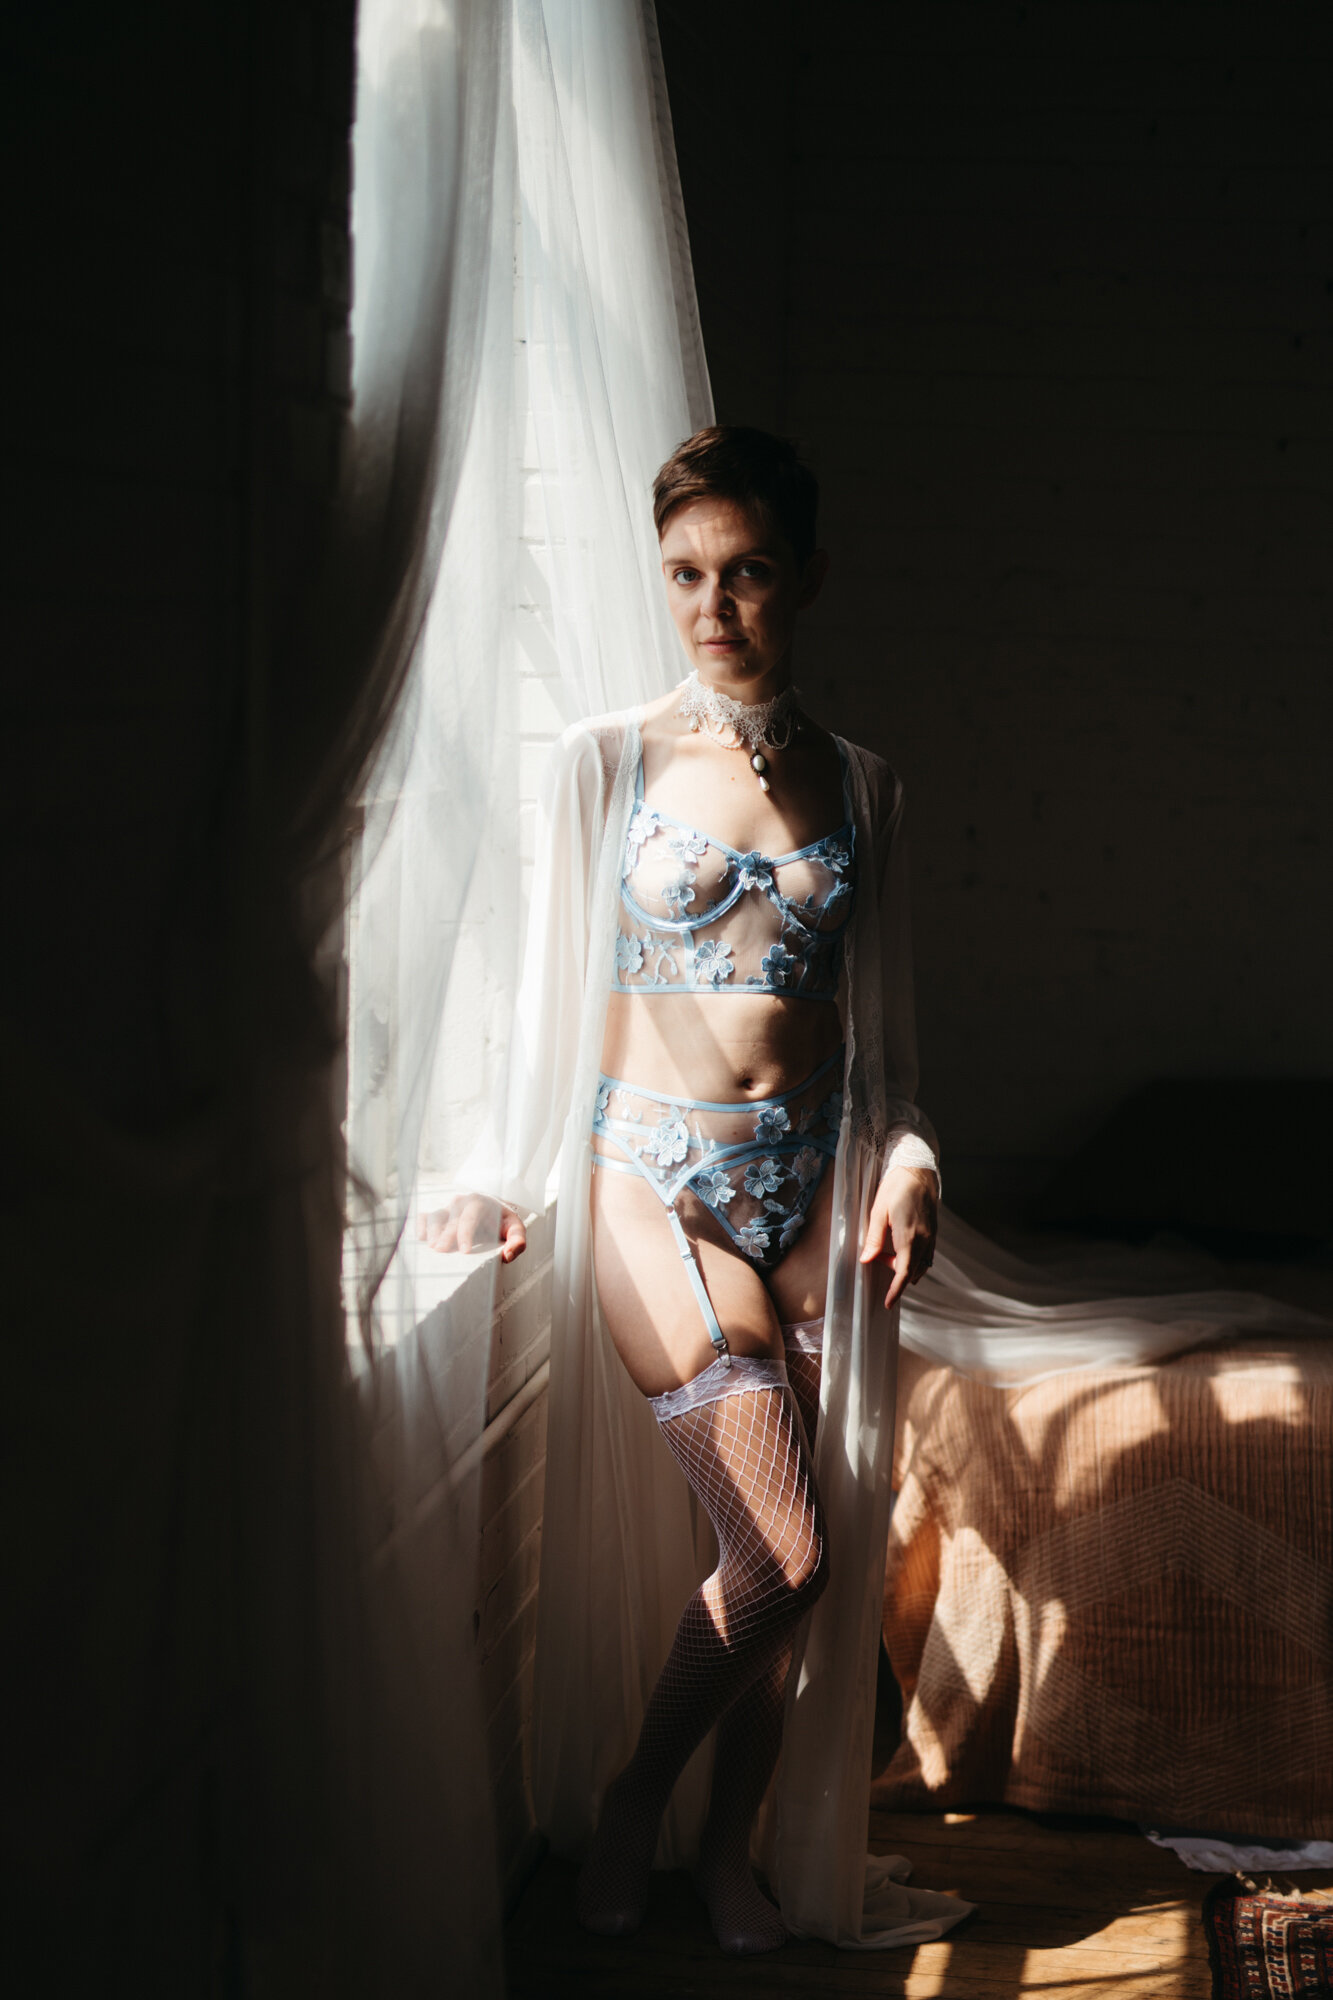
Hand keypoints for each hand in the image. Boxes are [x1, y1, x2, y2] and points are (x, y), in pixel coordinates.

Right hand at [416, 1193, 527, 1262]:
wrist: (490, 1209)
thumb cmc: (501, 1221)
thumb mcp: (514, 1228)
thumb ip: (517, 1240)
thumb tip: (507, 1255)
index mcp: (479, 1203)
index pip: (470, 1217)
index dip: (466, 1233)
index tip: (464, 1250)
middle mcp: (460, 1203)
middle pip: (449, 1218)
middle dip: (445, 1235)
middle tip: (441, 1251)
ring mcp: (446, 1208)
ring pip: (435, 1217)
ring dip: (432, 1231)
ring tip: (431, 1247)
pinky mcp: (437, 1214)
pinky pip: (424, 1217)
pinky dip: (420, 1226)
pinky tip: (420, 1238)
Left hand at [859, 1166, 936, 1308]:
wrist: (917, 1169)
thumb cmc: (895, 1187)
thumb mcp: (878, 1212)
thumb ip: (874, 1239)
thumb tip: (866, 1260)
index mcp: (909, 1237)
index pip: (903, 1272)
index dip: (896, 1290)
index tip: (888, 1304)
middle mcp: (924, 1240)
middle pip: (912, 1270)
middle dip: (895, 1273)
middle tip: (878, 1256)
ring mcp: (932, 1236)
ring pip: (922, 1264)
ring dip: (906, 1266)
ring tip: (888, 1251)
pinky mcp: (934, 1231)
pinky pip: (927, 1254)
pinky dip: (915, 1259)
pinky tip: (902, 1249)